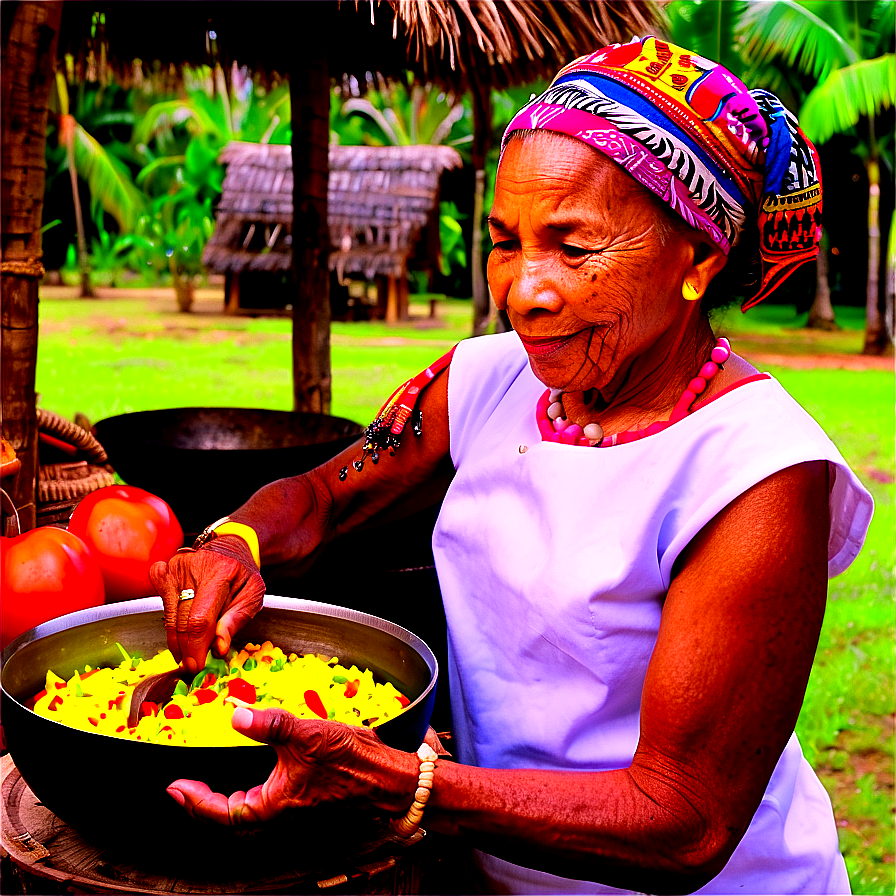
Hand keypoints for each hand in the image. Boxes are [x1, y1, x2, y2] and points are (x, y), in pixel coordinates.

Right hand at [150, 543, 264, 672]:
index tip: (197, 666)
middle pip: (182, 621)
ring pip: (169, 618)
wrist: (230, 548)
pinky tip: (183, 629)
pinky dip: (171, 624)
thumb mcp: (253, 595)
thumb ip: (236, 620)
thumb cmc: (243, 574)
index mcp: (220, 571)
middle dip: (187, 649)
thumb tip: (219, 648)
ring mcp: (174, 568)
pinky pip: (162, 608)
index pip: (200, 618)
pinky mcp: (162, 571)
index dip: (196, 646)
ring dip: (178, 641)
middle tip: (193, 665)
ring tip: (189, 652)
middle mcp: (192, 566)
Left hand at [166, 706, 416, 825]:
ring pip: (247, 809)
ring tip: (207, 784)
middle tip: (183, 787)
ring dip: (224, 800)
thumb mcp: (307, 734)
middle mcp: (281, 808)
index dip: (196, 802)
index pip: (223, 813)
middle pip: (230, 816)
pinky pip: (264, 799)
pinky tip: (250, 773)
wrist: (387, 777)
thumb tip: (236, 716)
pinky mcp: (303, 794)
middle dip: (203, 804)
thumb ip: (270, 724)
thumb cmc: (351, 762)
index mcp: (275, 803)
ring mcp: (292, 803)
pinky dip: (247, 791)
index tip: (176, 787)